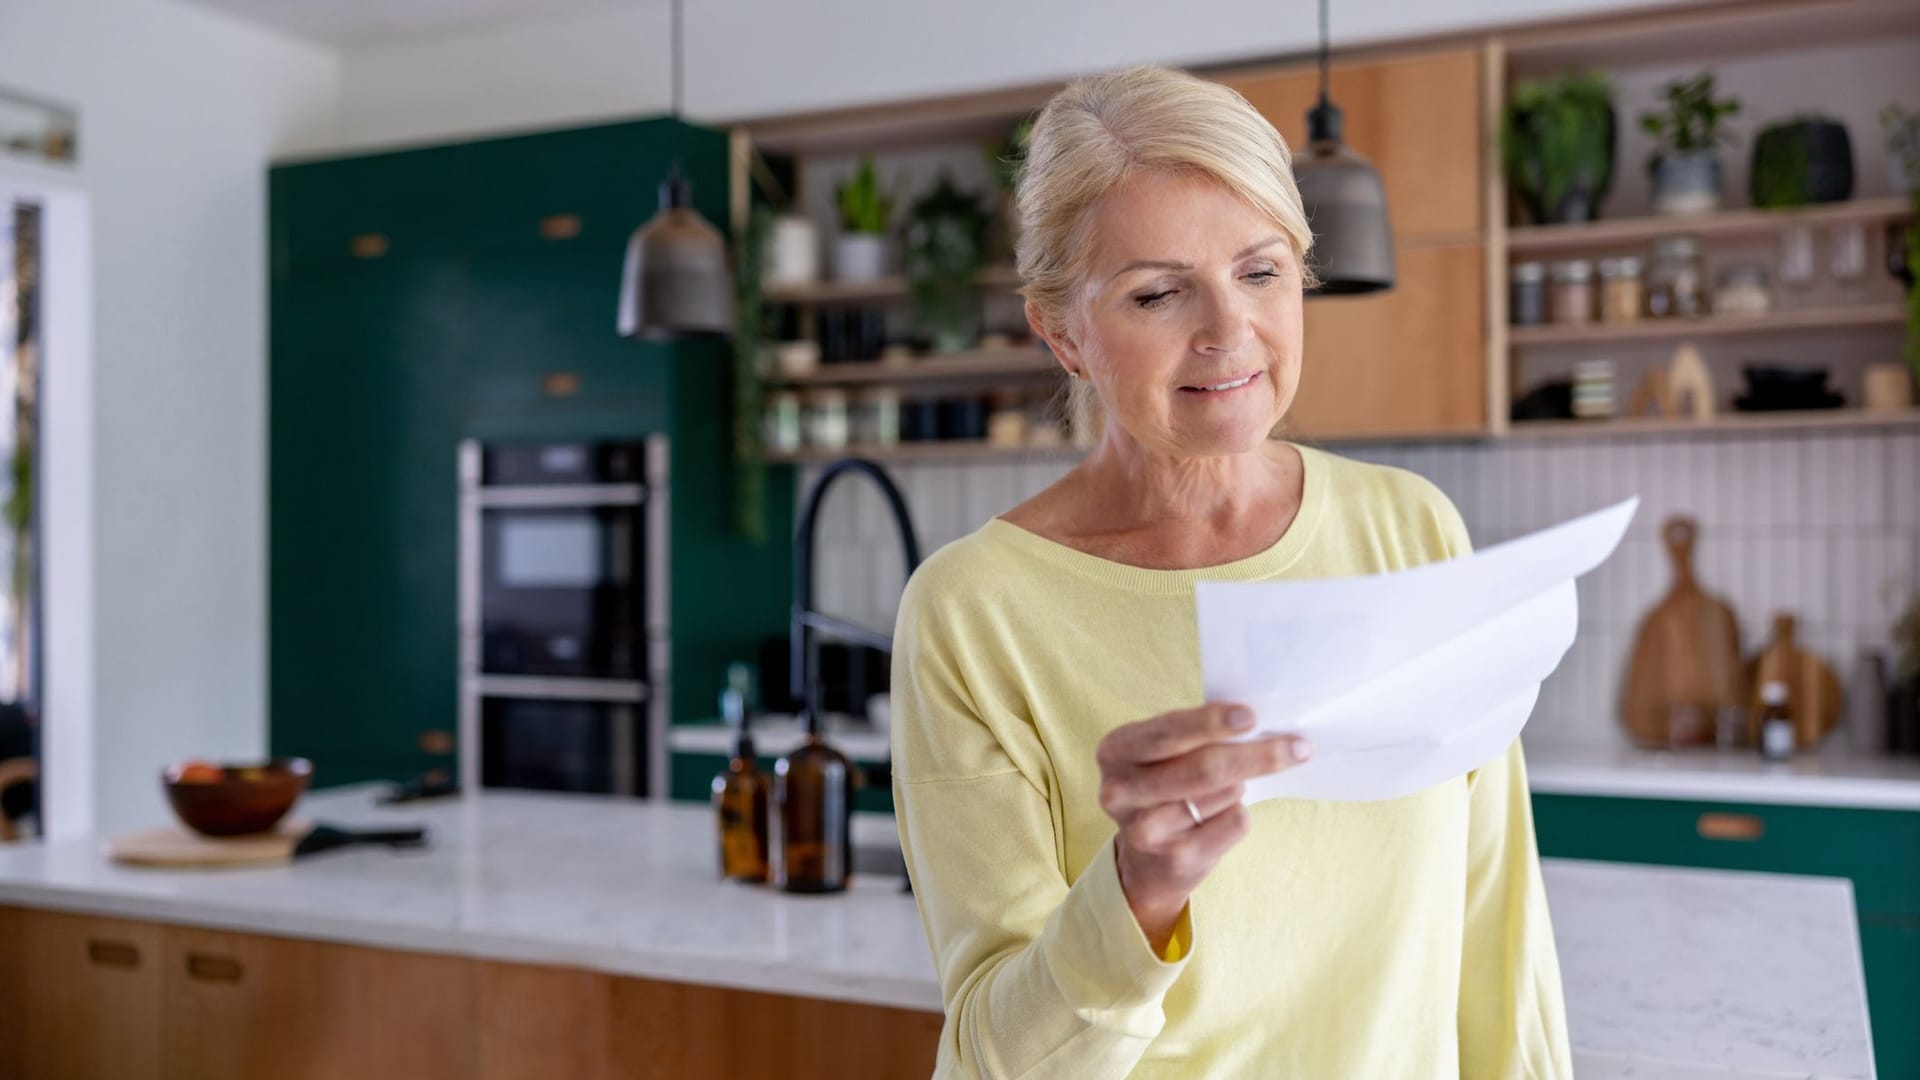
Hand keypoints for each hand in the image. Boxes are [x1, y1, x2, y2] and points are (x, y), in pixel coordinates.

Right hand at [1095, 704, 1310, 953]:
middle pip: (1203, 769)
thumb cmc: (1165, 784)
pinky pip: (1234, 823)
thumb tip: (1258, 724)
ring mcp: (1146, 830)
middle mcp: (1120, 792)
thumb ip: (1195, 735)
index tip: (1251, 717)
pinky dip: (1239, 814)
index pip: (1168, 733)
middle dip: (1257, 755)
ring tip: (1225, 788)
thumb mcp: (1163, 753)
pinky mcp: (1176, 859)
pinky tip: (1221, 816)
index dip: (1211, 723)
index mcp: (1115, 751)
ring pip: (1225, 794)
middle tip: (1297, 747)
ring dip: (1241, 786)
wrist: (1146, 858)